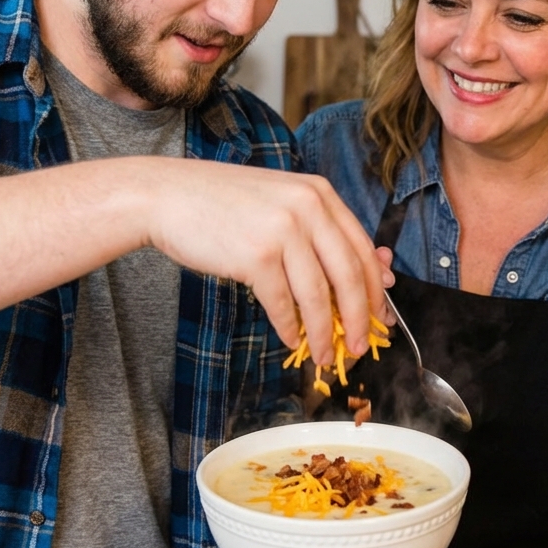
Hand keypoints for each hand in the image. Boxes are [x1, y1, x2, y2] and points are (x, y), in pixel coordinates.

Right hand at [141, 160, 391, 364]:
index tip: (379, 317)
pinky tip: (291, 340)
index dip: (373, 290)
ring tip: (325, 355)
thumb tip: (377, 272)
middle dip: (359, 319)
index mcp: (319, 192)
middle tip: (361, 347)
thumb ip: (323, 231)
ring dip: (324, 333)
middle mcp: (307, 207)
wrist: (168, 196)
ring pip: (318, 296)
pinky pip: (282, 304)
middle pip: (348, 275)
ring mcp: (281, 231)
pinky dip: (289, 328)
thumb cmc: (225, 203)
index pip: (361, 248)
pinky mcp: (255, 257)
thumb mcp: (283, 202)